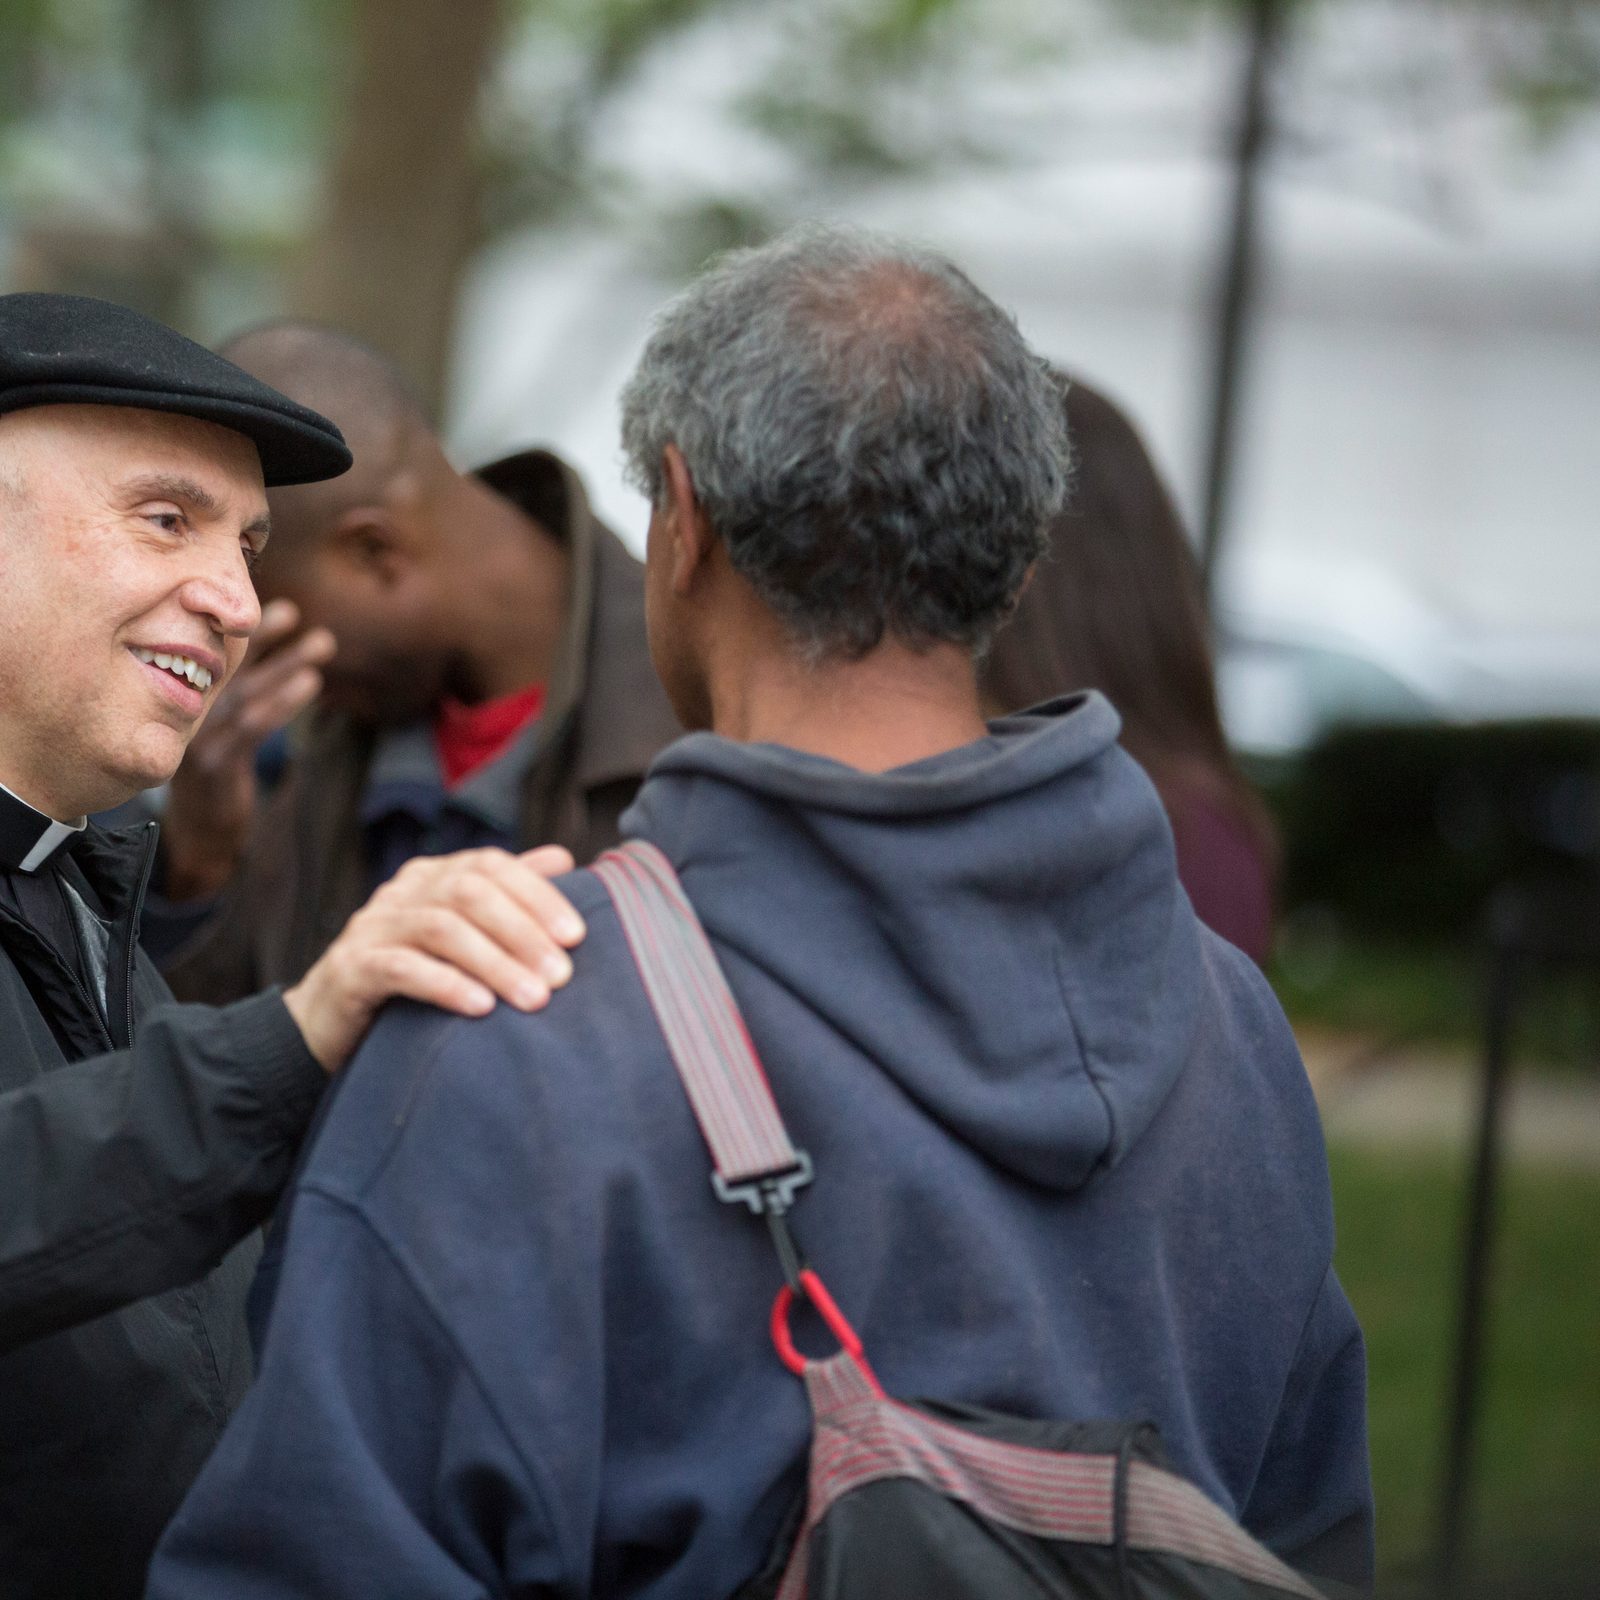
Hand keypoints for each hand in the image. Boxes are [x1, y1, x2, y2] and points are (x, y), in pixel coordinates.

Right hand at [161, 599, 336, 901]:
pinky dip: (282, 702)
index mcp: (185, 704)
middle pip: (225, 668)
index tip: (276, 607)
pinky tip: (310, 684)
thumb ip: (240, 700)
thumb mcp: (226, 739)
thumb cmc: (220, 783)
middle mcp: (184, 717)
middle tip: (292, 610)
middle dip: (261, 638)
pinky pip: (252, 726)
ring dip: (286, 665)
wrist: (200, 840)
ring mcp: (197, 739)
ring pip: (245, 693)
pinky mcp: (214, 765)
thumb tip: (277, 662)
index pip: (213, 659)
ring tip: (322, 643)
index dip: (244, 634)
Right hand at [282, 845, 585, 1072]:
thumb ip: (506, 893)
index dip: (538, 895)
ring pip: (441, 929)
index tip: (577, 936)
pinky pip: (400, 968)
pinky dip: (445, 985)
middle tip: (562, 976)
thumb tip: (562, 856)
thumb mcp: (461, 932)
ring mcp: (372, 926)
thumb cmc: (411, 974)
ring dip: (495, 963)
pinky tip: (481, 1009)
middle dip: (523, 932)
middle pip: (469, 892)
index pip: (492, 865)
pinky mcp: (351, 968)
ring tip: (535, 999)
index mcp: (434, 875)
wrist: (329, 1022)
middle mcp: (403, 891)